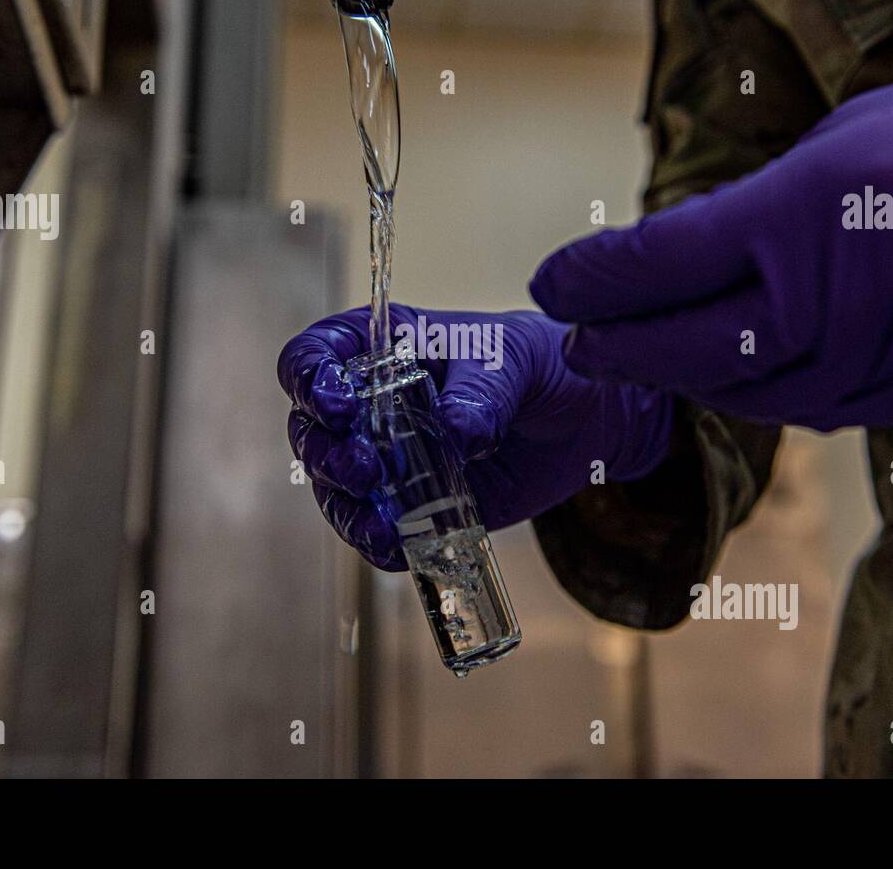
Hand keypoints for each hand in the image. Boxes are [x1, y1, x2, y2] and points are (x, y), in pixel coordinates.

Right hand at [277, 305, 671, 569]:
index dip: (311, 379)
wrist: (582, 417)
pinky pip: (376, 530)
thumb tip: (455, 431)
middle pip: (311, 430)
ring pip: (334, 488)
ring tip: (380, 523)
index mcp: (383, 348)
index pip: (315, 356)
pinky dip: (379, 542)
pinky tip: (397, 545)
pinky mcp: (412, 506)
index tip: (338, 406)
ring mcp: (387, 459)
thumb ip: (483, 390)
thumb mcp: (515, 359)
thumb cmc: (539, 364)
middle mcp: (371, 405)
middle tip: (364, 469)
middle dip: (326, 454)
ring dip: (345, 508)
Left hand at [530, 33, 892, 428]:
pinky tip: (767, 369)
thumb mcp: (850, 142)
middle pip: (698, 351)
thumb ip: (763, 217)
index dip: (596, 283)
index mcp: (819, 204)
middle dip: (627, 350)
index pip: (666, 263)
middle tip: (587, 341)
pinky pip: (844, 410)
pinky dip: (795, 391)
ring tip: (663, 357)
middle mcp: (858, 289)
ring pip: (768, 397)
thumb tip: (678, 274)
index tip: (555, 287)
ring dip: (707, 379)